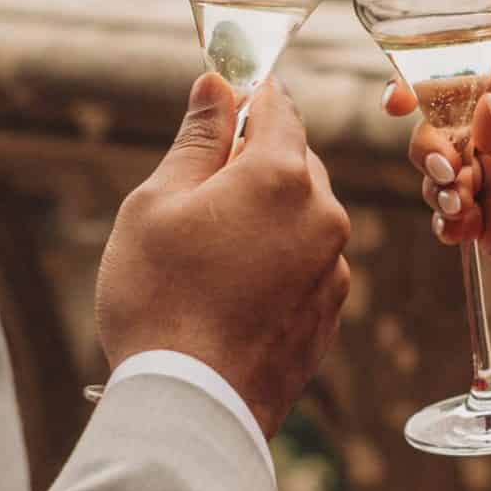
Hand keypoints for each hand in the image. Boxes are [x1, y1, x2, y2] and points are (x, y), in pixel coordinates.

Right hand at [97, 74, 351, 437]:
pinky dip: (276, 262)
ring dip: (265, 216)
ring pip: (302, 215)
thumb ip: (196, 139)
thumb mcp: (157, 203)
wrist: (192, 405)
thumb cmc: (160, 299)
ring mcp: (333, 268)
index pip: (277, 105)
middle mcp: (324, 216)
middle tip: (194, 194)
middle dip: (251, 163)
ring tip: (207, 255)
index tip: (222, 98)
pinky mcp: (329, 314)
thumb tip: (218, 85)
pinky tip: (230, 290)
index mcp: (281, 176)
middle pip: (293, 160)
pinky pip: (306, 263)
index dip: (247, 95)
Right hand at [386, 57, 490, 329]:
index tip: (397, 101)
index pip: (457, 75)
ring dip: (438, 187)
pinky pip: (447, 216)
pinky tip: (463, 228)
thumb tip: (480, 110)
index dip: (418, 83)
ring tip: (464, 204)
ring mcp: (484, 174)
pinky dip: (447, 222)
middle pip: (432, 127)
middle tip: (451, 170)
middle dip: (430, 148)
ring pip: (433, 172)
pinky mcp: (483, 219)